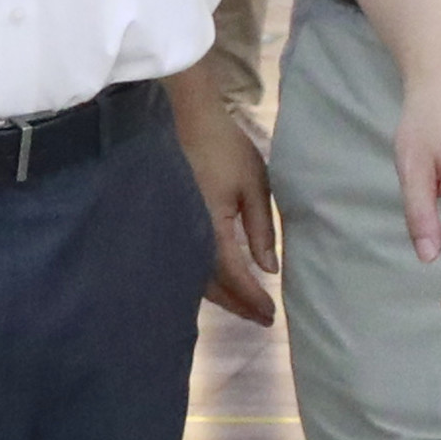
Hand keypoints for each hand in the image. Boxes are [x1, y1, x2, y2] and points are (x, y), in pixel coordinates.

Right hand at [175, 82, 281, 322]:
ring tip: (245, 306)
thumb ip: (262, 228)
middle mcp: (188, 237)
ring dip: (222, 297)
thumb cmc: (223, 147)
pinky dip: (206, 281)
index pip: (235, 276)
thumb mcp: (254, 182)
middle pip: (213, 287)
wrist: (182, 120)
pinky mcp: (168, 227)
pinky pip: (187, 265)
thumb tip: (269, 268)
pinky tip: (220, 285)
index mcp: (211, 228)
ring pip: (197, 280)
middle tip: (262, 319)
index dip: (253, 298)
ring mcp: (175, 233)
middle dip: (238, 305)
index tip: (271, 315)